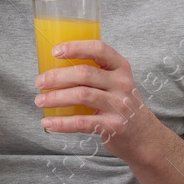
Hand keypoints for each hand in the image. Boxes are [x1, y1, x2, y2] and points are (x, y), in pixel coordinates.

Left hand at [33, 40, 160, 156]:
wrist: (143, 136)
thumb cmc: (120, 104)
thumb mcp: (115, 83)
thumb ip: (94, 73)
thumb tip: (53, 68)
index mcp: (121, 68)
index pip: (99, 49)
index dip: (76, 47)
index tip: (55, 51)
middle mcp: (122, 84)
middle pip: (84, 74)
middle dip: (57, 77)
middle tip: (39, 82)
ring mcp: (119, 105)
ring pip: (81, 96)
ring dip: (55, 98)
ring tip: (40, 101)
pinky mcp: (113, 126)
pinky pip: (81, 122)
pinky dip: (61, 123)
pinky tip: (47, 122)